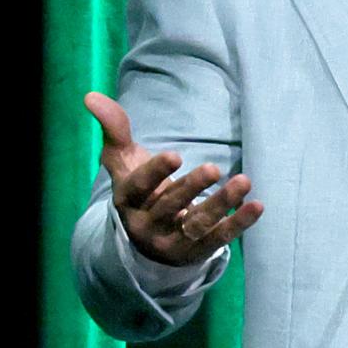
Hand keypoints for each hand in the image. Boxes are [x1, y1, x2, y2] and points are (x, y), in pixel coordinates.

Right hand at [84, 93, 260, 264]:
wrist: (148, 240)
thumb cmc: (139, 189)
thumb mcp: (123, 160)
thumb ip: (114, 129)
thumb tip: (91, 96)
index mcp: (128, 200)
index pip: (139, 187)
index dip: (156, 172)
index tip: (175, 155)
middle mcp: (147, 225)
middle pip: (170, 206)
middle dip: (192, 187)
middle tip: (214, 167)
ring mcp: (172, 242)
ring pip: (197, 224)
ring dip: (221, 204)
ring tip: (243, 182)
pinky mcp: (196, 251)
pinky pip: (219, 238)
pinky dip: (238, 223)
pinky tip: (257, 206)